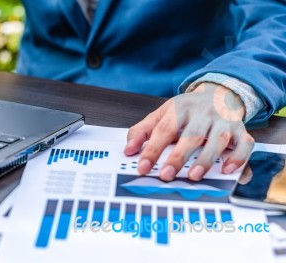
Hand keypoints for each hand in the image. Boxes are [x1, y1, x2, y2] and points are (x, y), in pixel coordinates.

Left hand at [124, 82, 254, 180]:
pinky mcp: (240, 130)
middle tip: (166, 175)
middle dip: (178, 157)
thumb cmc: (186, 110)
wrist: (217, 94)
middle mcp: (202, 113)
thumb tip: (128, 150)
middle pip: (191, 135)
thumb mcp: (161, 114)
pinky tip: (227, 169)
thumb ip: (142, 131)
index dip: (152, 149)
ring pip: (217, 139)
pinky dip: (238, 157)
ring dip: (206, 159)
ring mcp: (223, 121)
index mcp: (180, 108)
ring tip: (193, 176)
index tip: (142, 167)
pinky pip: (244, 144)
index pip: (164, 129)